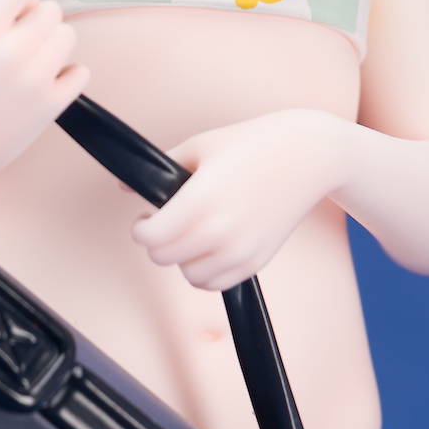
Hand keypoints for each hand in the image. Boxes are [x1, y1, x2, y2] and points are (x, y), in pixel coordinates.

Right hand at [0, 0, 89, 194]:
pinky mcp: (52, 105)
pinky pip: (81, 71)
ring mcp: (33, 80)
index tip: (14, 14)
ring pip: (68, 34)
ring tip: (34, 62)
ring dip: (55, 44)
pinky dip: (68, 74)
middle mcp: (9, 53)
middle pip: (50, 9)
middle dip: (40, 21)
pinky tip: (47, 83)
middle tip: (22, 44)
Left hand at [131, 109, 353, 291]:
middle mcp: (220, 232)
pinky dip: (206, 270)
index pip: (150, 239)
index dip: (140, 228)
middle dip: (157, 241)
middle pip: (164, 258)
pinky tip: (209, 245)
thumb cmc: (250, 145)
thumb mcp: (198, 146)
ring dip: (182, 258)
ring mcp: (241, 251)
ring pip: (190, 276)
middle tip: (164, 222)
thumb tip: (124, 184)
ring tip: (190, 233)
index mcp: (200, 201)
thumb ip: (160, 168)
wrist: (305, 157)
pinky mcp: (257, 262)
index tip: (144, 217)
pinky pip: (217, 283)